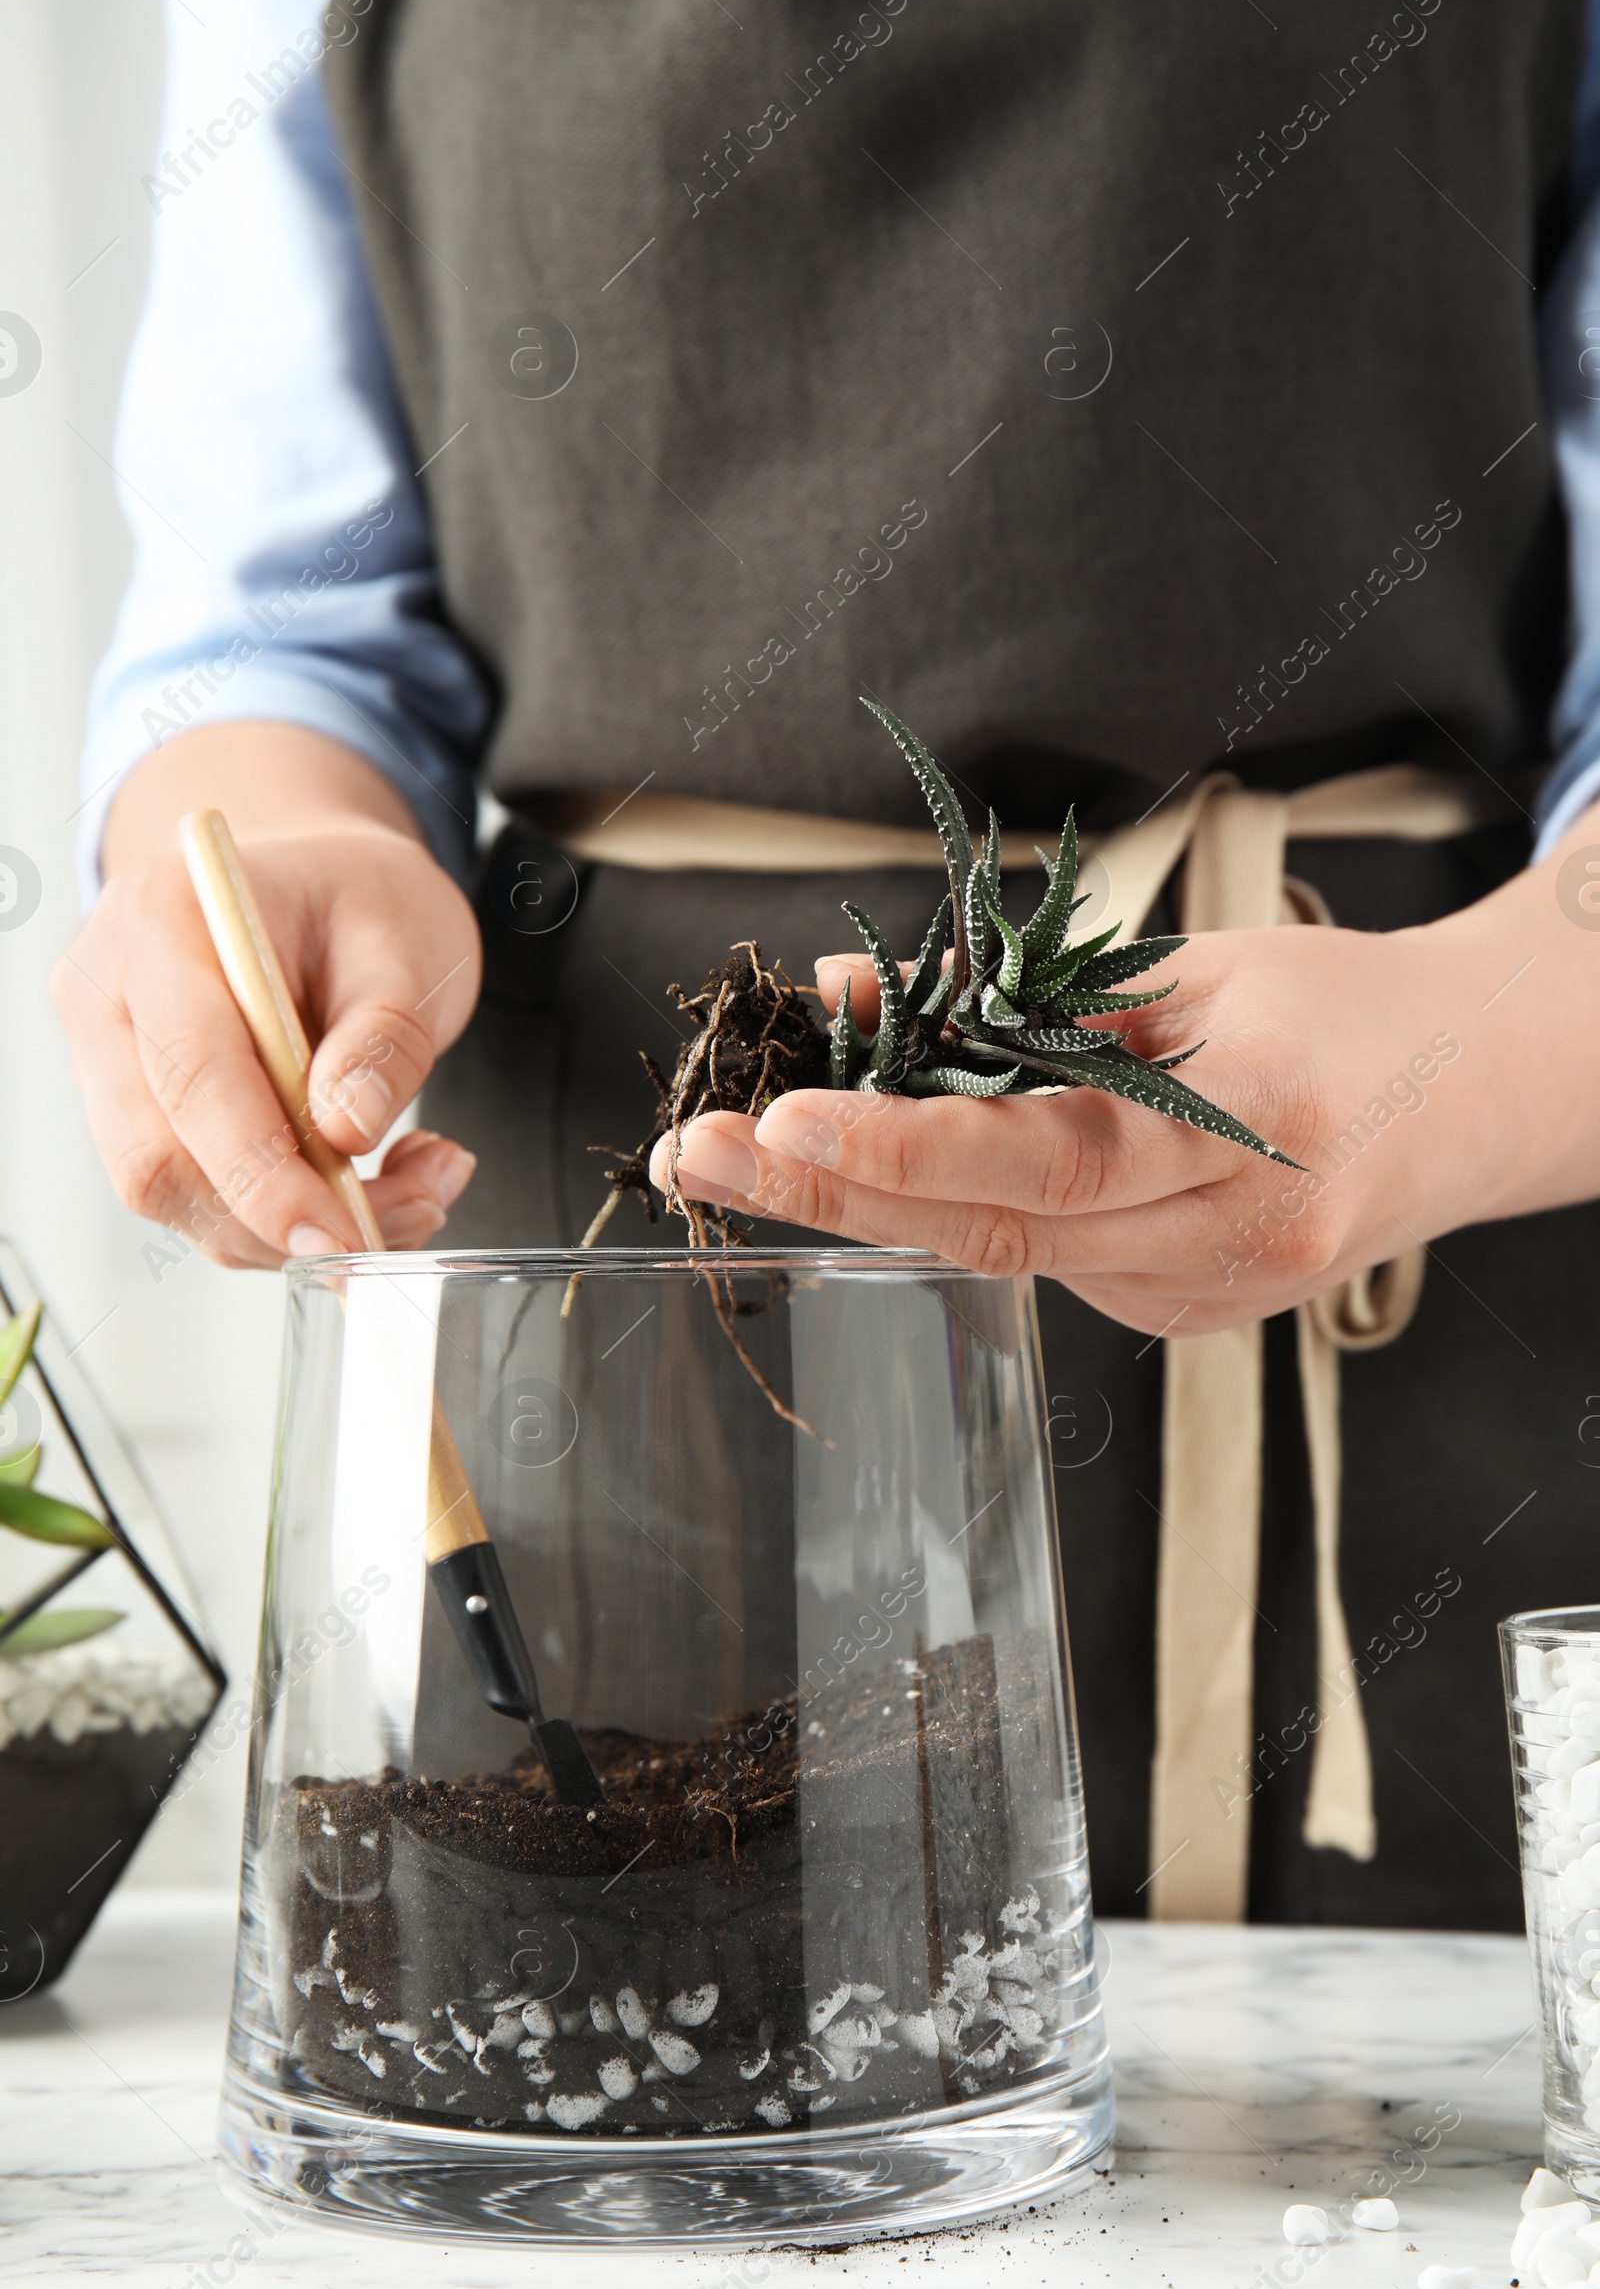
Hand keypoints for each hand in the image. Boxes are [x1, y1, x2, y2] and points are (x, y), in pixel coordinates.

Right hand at [54, 725, 481, 1267]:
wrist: (323, 889)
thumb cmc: (358, 899)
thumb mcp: (407, 941)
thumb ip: (384, 1033)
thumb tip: (347, 1127)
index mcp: (164, 920)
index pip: (191, 1072)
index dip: (260, 1170)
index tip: (340, 1230)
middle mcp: (111, 994)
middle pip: (158, 1157)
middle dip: (284, 1215)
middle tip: (415, 1207)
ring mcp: (110, 1061)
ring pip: (178, 1197)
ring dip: (299, 1225)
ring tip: (418, 1185)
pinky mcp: (137, 1115)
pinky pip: (201, 1198)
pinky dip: (289, 1215)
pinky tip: (368, 1180)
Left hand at [648, 816, 1599, 1334]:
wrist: (1466, 1097)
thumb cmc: (1333, 1006)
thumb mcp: (1185, 966)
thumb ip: (1017, 996)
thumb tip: (844, 997)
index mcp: (1259, 1121)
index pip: (1050, 1150)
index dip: (908, 1142)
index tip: (786, 1116)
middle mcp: (1240, 1234)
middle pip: (1001, 1229)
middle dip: (833, 1189)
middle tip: (702, 1153)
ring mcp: (1217, 1298)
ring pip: (1008, 1259)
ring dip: (869, 1207)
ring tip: (753, 1153)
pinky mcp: (1190, 1323)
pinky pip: (1047, 1272)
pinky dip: (960, 1219)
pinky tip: (887, 1178)